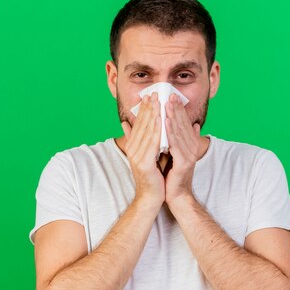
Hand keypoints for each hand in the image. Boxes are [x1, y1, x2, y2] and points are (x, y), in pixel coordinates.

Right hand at [120, 92, 164, 207]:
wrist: (151, 197)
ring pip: (147, 131)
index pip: (139, 124)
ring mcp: (137, 156)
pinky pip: (152, 143)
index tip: (150, 95)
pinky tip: (160, 120)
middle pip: (142, 125)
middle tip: (154, 92)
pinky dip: (156, 130)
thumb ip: (142, 140)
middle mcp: (133, 149)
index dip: (145, 109)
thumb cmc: (153, 176)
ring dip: (152, 115)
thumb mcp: (147, 155)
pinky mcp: (144, 163)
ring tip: (158, 101)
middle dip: (148, 108)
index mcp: (134, 146)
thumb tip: (129, 125)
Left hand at [164, 93, 200, 206]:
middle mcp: (191, 148)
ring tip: (168, 105)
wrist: (175, 195)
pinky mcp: (184, 162)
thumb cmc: (172, 175)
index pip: (183, 123)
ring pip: (180, 132)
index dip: (178, 109)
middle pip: (183, 125)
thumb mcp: (174, 153)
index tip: (172, 96)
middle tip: (170, 95)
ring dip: (174, 117)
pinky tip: (166, 123)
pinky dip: (171, 132)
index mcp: (188, 144)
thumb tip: (190, 125)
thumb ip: (176, 139)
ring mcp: (189, 155)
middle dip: (176, 109)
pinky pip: (176, 144)